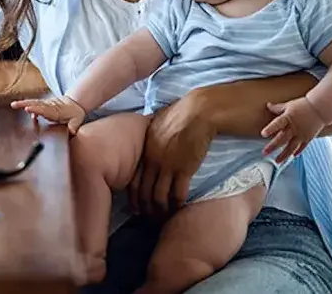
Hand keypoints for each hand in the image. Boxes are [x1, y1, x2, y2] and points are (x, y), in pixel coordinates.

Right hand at [10, 96, 86, 134]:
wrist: (76, 103)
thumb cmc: (75, 113)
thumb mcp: (77, 121)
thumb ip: (73, 127)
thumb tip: (71, 133)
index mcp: (56, 111)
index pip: (44, 110)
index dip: (36, 110)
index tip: (28, 109)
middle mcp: (49, 107)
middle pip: (36, 104)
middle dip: (24, 104)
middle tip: (14, 104)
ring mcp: (46, 105)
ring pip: (33, 103)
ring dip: (23, 103)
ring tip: (13, 104)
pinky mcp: (44, 105)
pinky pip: (34, 104)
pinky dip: (27, 105)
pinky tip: (21, 107)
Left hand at [129, 94, 214, 216]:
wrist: (197, 112)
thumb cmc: (180, 114)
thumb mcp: (157, 124)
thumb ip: (151, 137)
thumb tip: (150, 142)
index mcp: (145, 150)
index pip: (134, 180)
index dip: (134, 197)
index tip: (136, 207)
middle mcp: (153, 161)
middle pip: (144, 191)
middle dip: (145, 208)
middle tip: (148, 218)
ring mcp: (168, 166)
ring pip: (159, 196)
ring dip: (160, 210)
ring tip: (163, 217)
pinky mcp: (185, 170)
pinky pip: (177, 194)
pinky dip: (176, 205)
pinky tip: (178, 209)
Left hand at [261, 97, 324, 162]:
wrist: (321, 109)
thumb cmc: (304, 105)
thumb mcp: (289, 105)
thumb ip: (278, 108)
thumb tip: (268, 105)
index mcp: (288, 118)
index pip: (277, 123)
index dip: (270, 129)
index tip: (263, 134)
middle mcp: (294, 128)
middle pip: (282, 139)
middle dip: (273, 146)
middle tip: (264, 153)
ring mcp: (302, 134)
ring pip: (291, 147)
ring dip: (283, 155)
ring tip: (276, 161)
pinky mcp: (308, 138)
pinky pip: (302, 147)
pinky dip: (297, 151)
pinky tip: (292, 156)